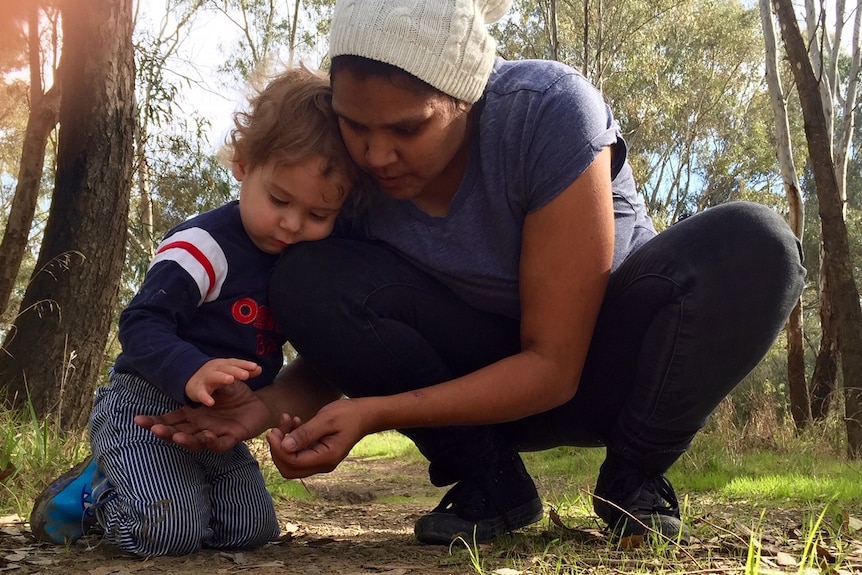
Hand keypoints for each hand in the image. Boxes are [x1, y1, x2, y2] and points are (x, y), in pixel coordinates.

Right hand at [135, 381, 271, 451]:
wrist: (258, 404)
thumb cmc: (234, 395)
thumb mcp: (217, 386)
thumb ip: (204, 384)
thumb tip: (190, 376)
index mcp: (193, 415)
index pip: (170, 420)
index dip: (154, 421)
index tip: (137, 420)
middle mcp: (199, 427)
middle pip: (178, 434)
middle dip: (165, 433)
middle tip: (154, 429)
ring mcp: (213, 434)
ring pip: (195, 442)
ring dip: (185, 440)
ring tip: (176, 436)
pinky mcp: (230, 439)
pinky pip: (219, 444)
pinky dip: (212, 441)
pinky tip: (207, 435)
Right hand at [185, 358, 261, 405]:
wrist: (190, 377)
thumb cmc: (216, 374)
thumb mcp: (229, 371)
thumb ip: (244, 371)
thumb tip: (259, 368)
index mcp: (224, 365)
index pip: (236, 363)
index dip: (245, 365)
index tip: (256, 367)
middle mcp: (215, 369)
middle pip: (227, 368)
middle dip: (236, 371)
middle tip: (245, 374)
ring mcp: (205, 378)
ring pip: (214, 377)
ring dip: (222, 377)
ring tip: (230, 380)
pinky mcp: (196, 389)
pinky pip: (201, 394)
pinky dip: (205, 397)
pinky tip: (210, 402)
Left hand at [265, 398, 369, 478]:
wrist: (365, 415)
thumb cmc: (348, 414)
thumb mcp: (326, 419)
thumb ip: (305, 433)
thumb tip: (285, 446)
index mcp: (326, 458)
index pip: (293, 463)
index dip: (279, 450)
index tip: (272, 432)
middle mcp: (323, 465)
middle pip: (289, 468)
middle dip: (278, 450)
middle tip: (276, 429)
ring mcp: (321, 461)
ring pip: (292, 462)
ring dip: (284, 444)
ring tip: (287, 420)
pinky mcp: (319, 455)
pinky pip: (299, 454)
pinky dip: (292, 441)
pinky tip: (295, 423)